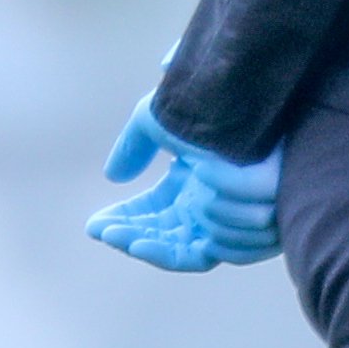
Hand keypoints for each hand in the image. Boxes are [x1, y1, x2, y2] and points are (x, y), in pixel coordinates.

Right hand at [86, 95, 283, 272]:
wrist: (254, 96)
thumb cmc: (211, 103)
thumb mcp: (160, 120)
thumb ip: (134, 146)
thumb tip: (113, 177)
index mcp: (189, 187)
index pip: (151, 217)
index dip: (123, 222)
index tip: (94, 226)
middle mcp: (211, 208)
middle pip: (166, 239)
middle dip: (132, 237)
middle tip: (105, 233)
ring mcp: (232, 219)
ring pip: (189, 250)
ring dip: (154, 248)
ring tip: (127, 239)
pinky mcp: (253, 226)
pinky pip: (220, 251)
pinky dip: (183, 250)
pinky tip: (157, 239)